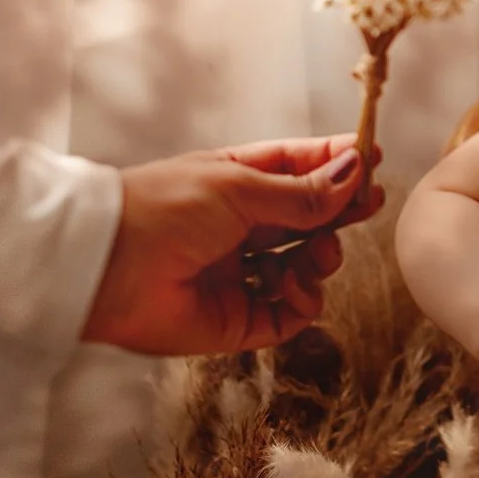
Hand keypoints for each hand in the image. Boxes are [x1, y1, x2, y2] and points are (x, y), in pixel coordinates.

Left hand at [82, 135, 385, 354]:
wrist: (106, 269)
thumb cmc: (163, 208)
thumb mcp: (240, 186)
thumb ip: (301, 191)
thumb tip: (355, 171)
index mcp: (239, 182)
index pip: (300, 167)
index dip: (337, 163)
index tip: (372, 158)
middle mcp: (244, 227)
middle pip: (311, 217)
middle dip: (342, 210)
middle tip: (369, 204)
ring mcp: (243, 273)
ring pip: (308, 264)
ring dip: (324, 256)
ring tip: (319, 253)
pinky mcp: (240, 319)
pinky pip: (290, 312)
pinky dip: (304, 301)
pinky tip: (296, 288)